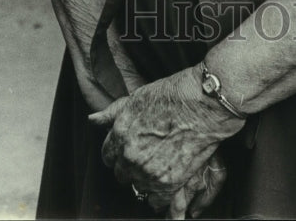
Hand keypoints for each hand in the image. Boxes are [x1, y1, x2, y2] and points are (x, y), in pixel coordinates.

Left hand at [89, 67, 242, 205]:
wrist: (202, 104)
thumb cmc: (173, 95)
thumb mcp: (138, 97)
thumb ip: (113, 112)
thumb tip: (93, 119)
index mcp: (119, 134)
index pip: (107, 156)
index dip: (118, 153)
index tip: (128, 151)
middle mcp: (129, 156)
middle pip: (121, 174)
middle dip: (131, 167)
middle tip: (147, 158)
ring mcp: (147, 172)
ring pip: (138, 188)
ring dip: (146, 180)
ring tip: (160, 168)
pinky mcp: (167, 183)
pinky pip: (156, 201)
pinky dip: (160, 196)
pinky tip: (166, 183)